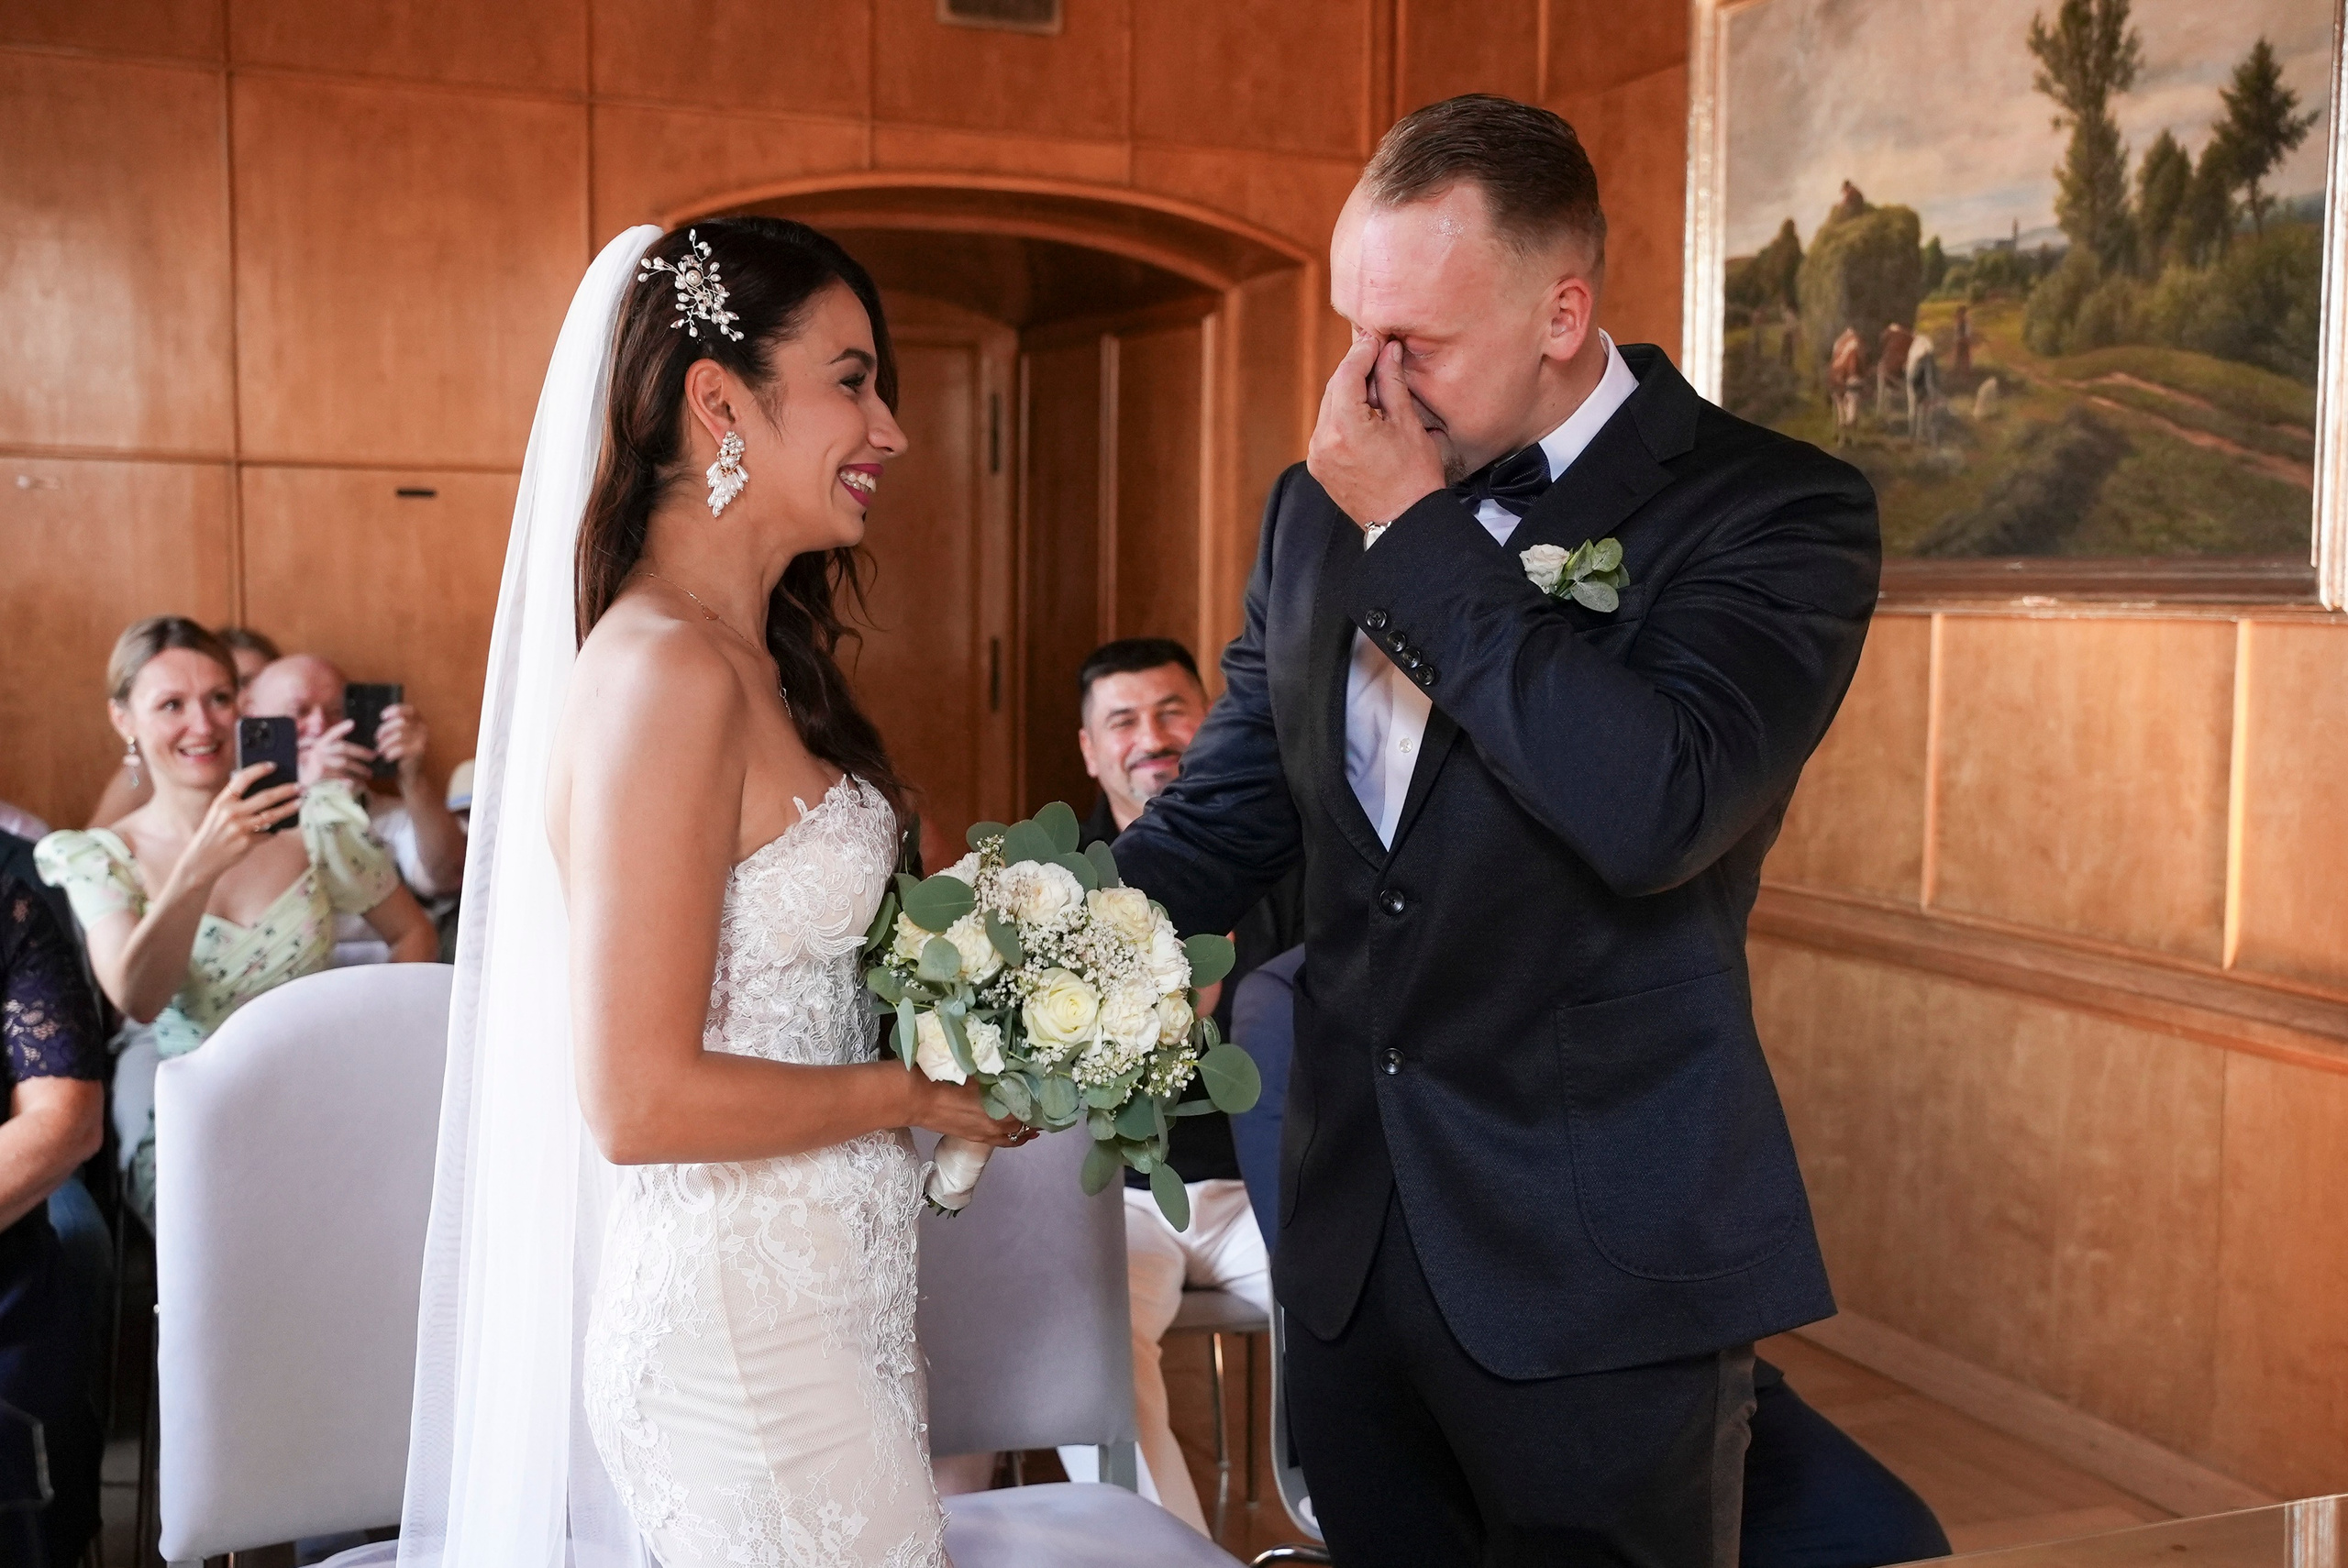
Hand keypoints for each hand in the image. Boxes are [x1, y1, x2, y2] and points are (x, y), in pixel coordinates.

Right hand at [179, 766, 301, 885]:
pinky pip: (268, 833)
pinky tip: (280, 827)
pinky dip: (274, 830)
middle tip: (300, 786)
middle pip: (265, 797)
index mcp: (222, 801)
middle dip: (286, 790)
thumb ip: (236, 800)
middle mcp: (231, 812)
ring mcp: (239, 828)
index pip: (242, 779)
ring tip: (300, 802)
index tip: (273, 765)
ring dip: (289, 808)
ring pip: (272, 815)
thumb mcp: (218, 811)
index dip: (258, 770)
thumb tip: (266, 788)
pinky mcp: (247, 842)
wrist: (203, 857)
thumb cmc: (214, 831)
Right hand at [298, 717, 374, 787]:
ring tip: (369, 773)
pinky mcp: (320, 775)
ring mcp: (319, 762)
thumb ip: (337, 747)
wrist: (305, 783)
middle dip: (361, 752)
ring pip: (344, 763)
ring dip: (359, 768)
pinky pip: (340, 776)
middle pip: (343, 748)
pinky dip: (352, 779)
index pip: (332, 734)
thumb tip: (353, 730)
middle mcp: (319, 751)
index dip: (341, 728)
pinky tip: (360, 782)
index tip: (352, 723)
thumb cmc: (320, 766)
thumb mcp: (326, 754)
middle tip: (374, 756)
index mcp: (321, 744)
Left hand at [374, 704, 428, 785]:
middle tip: (377, 738)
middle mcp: (423, 729)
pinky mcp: (419, 752)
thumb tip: (381, 717)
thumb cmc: (400, 752)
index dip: (395, 710)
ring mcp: (423, 740)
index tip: (382, 716)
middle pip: (401, 722)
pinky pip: (400, 748)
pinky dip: (390, 752)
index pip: (409, 710)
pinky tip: (386, 757)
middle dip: (385, 729)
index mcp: (419, 721)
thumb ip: (394, 724)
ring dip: (385, 743)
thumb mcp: (398, 735)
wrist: (410, 773)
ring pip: (399, 735)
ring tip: (380, 749)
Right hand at [908, 1075, 1031, 1147]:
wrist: (914, 1098)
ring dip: (1022, 1131)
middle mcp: (994, 1126)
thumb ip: (996, 1075)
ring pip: (1010, 1137)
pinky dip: (1009, 1137)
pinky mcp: (971, 1137)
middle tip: (1042, 1109)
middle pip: (1021, 1125)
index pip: (1028, 1111)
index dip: (1039, 1105)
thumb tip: (1013, 1071)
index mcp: (999, 1109)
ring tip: (1033, 1126)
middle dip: (1032, 1118)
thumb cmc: (944, 1080)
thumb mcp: (975, 1071)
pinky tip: (1013, 1133)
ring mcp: (982, 1135)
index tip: (1047, 1097)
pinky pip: (998, 1141)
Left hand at [1307, 334, 1448, 531]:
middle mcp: (1322, 442)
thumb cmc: (1414, 479)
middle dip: (1354, 369)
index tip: (1374, 338)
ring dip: (1348, 392)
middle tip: (1377, 353)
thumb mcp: (1408, 424)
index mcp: (1345, 429)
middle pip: (1334, 389)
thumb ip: (1392, 383)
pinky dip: (1343, 415)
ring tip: (1376, 384)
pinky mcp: (1319, 467)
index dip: (1361, 352)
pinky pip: (1328, 429)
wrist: (1405, 524)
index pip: (1346, 374)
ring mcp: (1317, 456)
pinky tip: (1365, 412)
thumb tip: (1387, 351)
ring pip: (1329, 408)